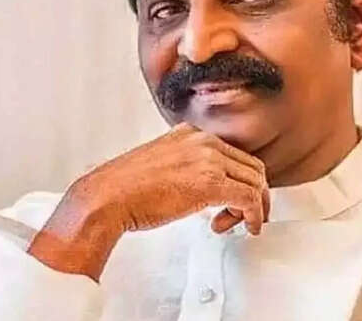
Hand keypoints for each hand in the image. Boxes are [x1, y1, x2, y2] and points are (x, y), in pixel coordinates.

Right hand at [27, 122, 269, 281]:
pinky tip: (247, 227)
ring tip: (235, 223)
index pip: (233, 154)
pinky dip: (255, 216)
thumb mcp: (160, 164)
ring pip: (255, 182)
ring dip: (253, 207)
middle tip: (243, 214)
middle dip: (253, 194)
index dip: (239, 180)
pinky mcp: (211, 183)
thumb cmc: (124, 189)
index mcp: (189, 133)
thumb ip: (183, 166)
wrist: (107, 197)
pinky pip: (249, 199)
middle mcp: (202, 141)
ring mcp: (207, 160)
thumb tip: (199, 186)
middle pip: (251, 166)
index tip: (234, 199)